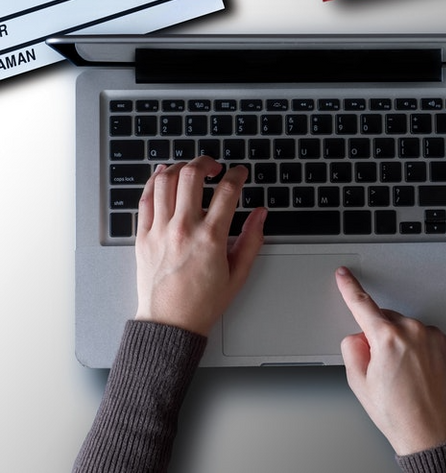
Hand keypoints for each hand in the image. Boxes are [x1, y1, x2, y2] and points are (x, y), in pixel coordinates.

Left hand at [134, 158, 265, 335]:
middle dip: (207, 162)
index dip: (238, 174)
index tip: (240, 173)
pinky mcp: (142, 237)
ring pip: (165, 181)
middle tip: (215, 166)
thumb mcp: (239, 273)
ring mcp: (159, 231)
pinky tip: (163, 175)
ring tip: (190, 170)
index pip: (227, 190)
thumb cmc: (203, 302)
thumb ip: (252, 239)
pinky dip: (154, 181)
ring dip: (180, 167)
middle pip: (191, 176)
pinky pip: (145, 200)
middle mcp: (183, 229)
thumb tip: (261, 214)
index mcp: (211, 238)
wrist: (169, 323)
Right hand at [336, 267, 445, 455]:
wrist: (427, 427)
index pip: (362, 305)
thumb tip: (357, 335)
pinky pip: (424, 336)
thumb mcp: (359, 382)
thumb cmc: (395, 410)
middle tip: (379, 365)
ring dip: (399, 341)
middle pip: (386, 319)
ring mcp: (433, 335)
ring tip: (401, 373)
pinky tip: (416, 369)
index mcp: (387, 338)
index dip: (350, 287)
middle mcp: (413, 331)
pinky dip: (417, 346)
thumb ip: (352, 349)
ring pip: (406, 327)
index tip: (344, 275)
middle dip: (378, 335)